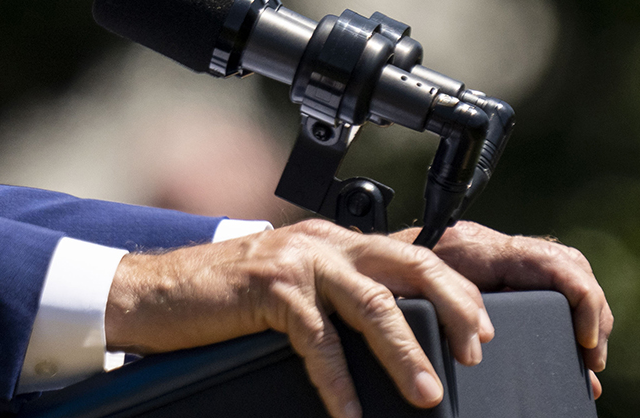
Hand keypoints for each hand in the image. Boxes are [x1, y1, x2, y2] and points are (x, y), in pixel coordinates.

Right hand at [105, 220, 493, 417]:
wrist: (154, 291)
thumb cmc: (223, 296)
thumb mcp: (293, 286)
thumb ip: (337, 295)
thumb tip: (393, 334)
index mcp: (336, 239)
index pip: (411, 255)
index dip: (456, 288)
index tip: (485, 328)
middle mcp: (324, 241)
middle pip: (408, 266)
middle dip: (453, 307)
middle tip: (477, 351)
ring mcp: (298, 260)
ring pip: (372, 303)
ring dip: (405, 352)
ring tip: (426, 394)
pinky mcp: (271, 288)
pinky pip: (318, 339)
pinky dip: (339, 382)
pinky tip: (350, 415)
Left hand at [393, 222, 613, 399]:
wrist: (348, 258)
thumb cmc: (375, 277)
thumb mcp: (417, 296)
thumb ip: (454, 311)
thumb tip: (487, 349)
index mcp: (478, 249)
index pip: (554, 264)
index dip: (583, 302)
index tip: (584, 344)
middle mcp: (492, 246)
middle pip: (568, 264)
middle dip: (591, 311)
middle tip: (591, 358)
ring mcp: (495, 256)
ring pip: (561, 270)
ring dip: (582, 311)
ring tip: (585, 357)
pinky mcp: (492, 270)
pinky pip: (542, 281)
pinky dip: (563, 310)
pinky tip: (566, 344)